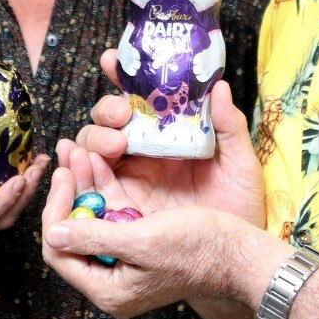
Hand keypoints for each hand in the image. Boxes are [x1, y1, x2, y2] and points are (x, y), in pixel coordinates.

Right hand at [0, 150, 49, 245]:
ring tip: (40, 164)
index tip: (20, 179)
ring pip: (8, 215)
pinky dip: (20, 192)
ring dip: (27, 192)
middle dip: (24, 193)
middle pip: (2, 218)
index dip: (4, 201)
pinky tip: (29, 170)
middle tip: (39, 166)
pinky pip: (5, 208)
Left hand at [40, 147, 271, 318]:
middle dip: (70, 192)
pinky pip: (112, 216)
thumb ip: (95, 238)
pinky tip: (101, 161)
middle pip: (73, 233)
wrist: (239, 253)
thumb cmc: (197, 249)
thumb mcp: (142, 241)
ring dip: (86, 185)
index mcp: (108, 289)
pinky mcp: (139, 244)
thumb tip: (53, 233)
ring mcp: (125, 262)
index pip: (59, 253)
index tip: (64, 176)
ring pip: (92, 220)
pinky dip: (106, 189)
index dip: (56, 212)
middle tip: (69, 156)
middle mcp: (112, 280)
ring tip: (79, 151)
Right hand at [62, 51, 264, 230]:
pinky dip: (79, 175)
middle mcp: (143, 153)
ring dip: (88, 143)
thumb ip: (229, 126)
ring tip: (99, 146)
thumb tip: (218, 85)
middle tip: (122, 121)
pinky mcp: (122, 208)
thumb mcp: (240, 164)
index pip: (139, 99)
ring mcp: (130, 180)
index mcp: (169, 135)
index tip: (112, 61)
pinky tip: (75, 168)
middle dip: (104, 116)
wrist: (237, 257)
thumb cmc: (242, 206)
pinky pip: (93, 188)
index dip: (122, 77)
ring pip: (93, 153)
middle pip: (107, 124)